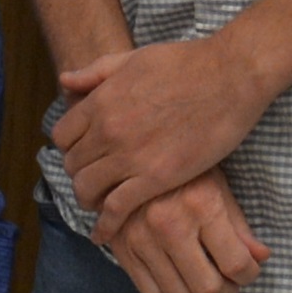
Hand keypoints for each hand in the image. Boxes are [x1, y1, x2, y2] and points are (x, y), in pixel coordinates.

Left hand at [52, 34, 274, 229]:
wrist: (230, 76)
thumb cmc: (187, 62)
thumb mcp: (133, 58)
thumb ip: (96, 72)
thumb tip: (64, 80)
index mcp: (101, 101)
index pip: (62, 136)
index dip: (70, 148)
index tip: (83, 154)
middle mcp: (108, 131)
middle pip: (72, 165)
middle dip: (80, 174)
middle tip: (94, 180)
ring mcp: (130, 156)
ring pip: (87, 189)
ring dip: (89, 199)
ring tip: (99, 204)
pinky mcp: (156, 178)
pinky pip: (117, 208)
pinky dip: (107, 225)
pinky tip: (105, 234)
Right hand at [100, 170, 271, 292]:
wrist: (132, 150)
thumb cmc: (185, 168)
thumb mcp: (218, 186)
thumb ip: (240, 227)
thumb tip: (261, 258)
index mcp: (201, 205)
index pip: (236, 263)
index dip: (250, 274)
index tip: (249, 271)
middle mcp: (169, 225)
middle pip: (207, 288)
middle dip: (227, 290)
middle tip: (230, 280)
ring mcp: (141, 238)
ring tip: (204, 276)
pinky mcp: (120, 247)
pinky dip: (167, 290)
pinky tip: (175, 272)